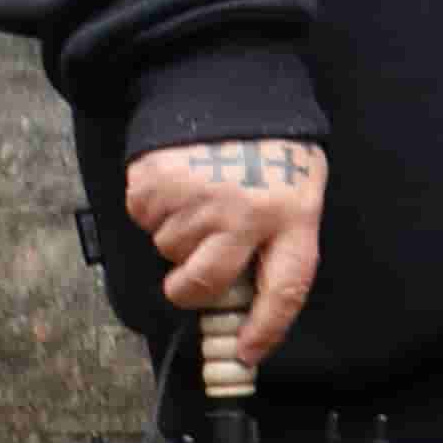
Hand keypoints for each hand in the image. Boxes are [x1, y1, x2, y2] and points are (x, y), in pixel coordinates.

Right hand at [121, 136, 329, 373]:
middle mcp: (245, 213)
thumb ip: (279, 241)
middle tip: (191, 278)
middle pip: (206, 283)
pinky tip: (180, 182)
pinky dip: (155, 210)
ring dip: (178, 236)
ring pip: (170, 251)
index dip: (266, 329)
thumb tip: (247, 303)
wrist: (229, 87)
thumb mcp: (297, 191)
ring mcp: (197, 200)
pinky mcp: (155, 185)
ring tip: (201, 196)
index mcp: (293, 216)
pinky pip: (145, 221)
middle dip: (191, 290)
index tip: (248, 354)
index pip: (284, 290)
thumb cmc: (270, 149)